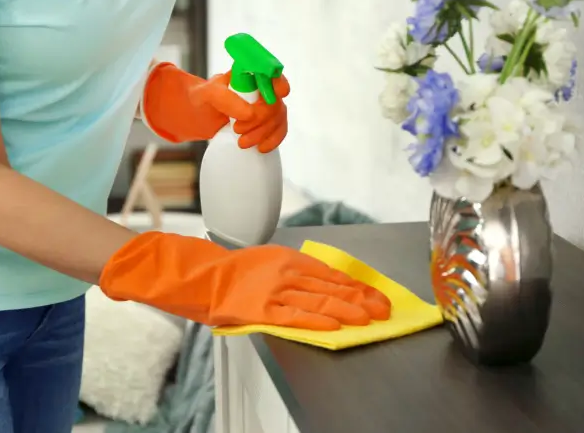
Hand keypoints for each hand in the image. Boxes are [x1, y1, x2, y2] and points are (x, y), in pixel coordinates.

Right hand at [100, 232, 390, 329]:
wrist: (201, 277)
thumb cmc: (234, 272)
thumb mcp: (270, 261)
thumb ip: (296, 272)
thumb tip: (327, 285)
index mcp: (289, 258)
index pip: (331, 274)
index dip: (356, 285)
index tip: (375, 294)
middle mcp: (286, 272)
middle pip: (332, 287)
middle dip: (361, 299)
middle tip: (382, 309)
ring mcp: (274, 290)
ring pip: (319, 300)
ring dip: (347, 310)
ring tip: (368, 318)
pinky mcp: (262, 309)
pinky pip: (295, 317)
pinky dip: (317, 321)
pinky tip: (335, 326)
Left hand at [189, 72, 290, 152]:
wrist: (198, 117)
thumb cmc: (202, 99)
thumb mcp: (208, 94)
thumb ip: (226, 99)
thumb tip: (250, 114)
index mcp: (249, 74)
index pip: (271, 73)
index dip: (280, 83)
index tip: (280, 93)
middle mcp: (261, 87)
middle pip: (275, 101)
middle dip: (260, 119)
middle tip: (237, 129)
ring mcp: (265, 105)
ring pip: (278, 118)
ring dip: (263, 133)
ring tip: (241, 142)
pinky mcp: (266, 123)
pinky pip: (279, 131)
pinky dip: (273, 140)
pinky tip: (261, 148)